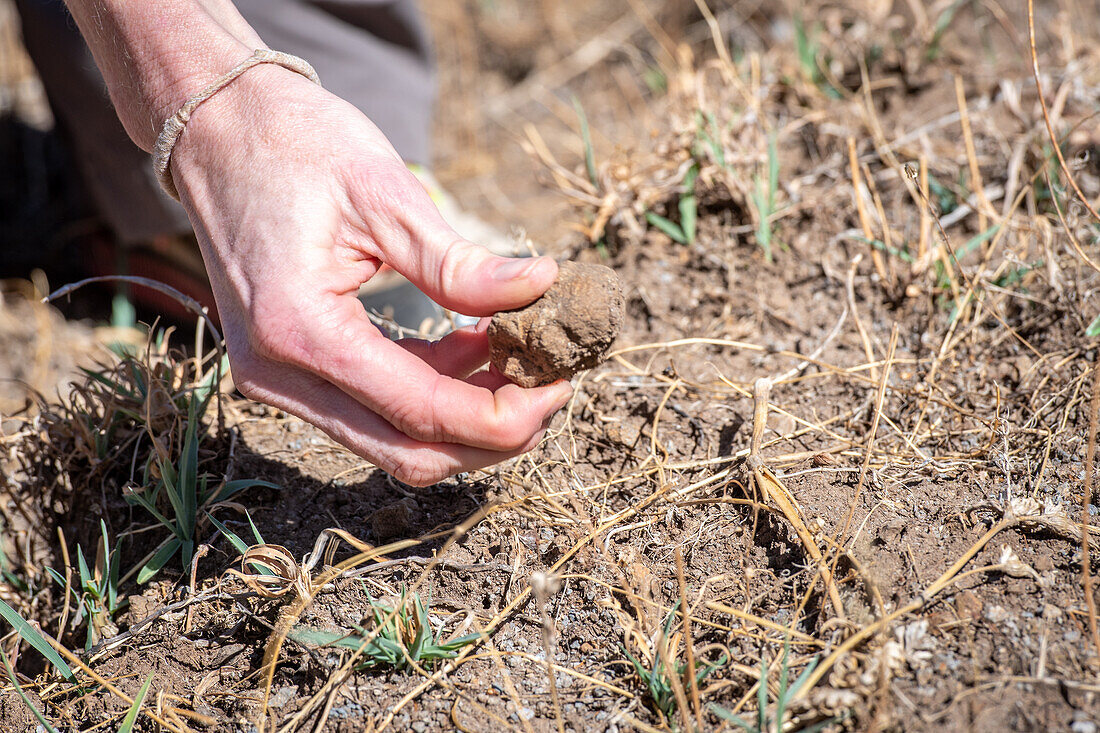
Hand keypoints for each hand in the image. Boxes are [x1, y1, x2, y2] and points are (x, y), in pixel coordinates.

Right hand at [169, 65, 571, 485]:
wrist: (216, 129)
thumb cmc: (294, 144)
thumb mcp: (385, 193)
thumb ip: (459, 261)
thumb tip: (541, 287)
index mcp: (300, 330)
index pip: (420, 414)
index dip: (502, 416)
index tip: (559, 388)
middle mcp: (279, 375)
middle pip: (408, 453)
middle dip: (490, 436)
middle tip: (550, 389)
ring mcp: (278, 380)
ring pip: (392, 442)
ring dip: (463, 420)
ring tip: (521, 364)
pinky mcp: (288, 370)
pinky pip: (372, 409)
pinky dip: (430, 394)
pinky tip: (473, 350)